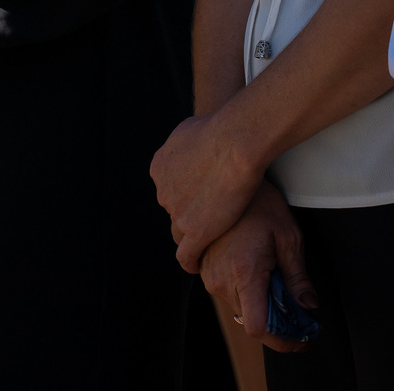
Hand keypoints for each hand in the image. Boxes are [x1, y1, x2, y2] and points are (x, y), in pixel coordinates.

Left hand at [151, 113, 268, 270]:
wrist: (234, 143)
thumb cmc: (221, 128)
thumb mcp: (190, 128)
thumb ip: (184, 145)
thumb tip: (187, 147)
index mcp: (160, 167)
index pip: (170, 189)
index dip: (187, 194)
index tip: (200, 198)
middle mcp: (163, 191)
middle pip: (175, 210)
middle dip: (190, 213)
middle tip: (211, 214)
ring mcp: (176, 213)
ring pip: (181, 232)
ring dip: (192, 235)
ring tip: (207, 240)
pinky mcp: (193, 231)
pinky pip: (186, 255)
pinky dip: (190, 261)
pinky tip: (197, 264)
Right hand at [197, 183, 314, 353]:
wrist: (228, 172)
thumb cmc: (261, 202)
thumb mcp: (289, 237)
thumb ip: (297, 277)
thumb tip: (308, 307)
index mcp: (244, 272)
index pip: (257, 327)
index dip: (281, 340)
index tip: (300, 340)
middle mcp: (220, 278)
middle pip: (250, 320)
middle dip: (277, 322)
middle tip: (301, 313)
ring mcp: (207, 273)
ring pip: (238, 306)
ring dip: (260, 304)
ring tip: (278, 281)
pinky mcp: (201, 265)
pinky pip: (226, 291)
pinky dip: (245, 290)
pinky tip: (259, 269)